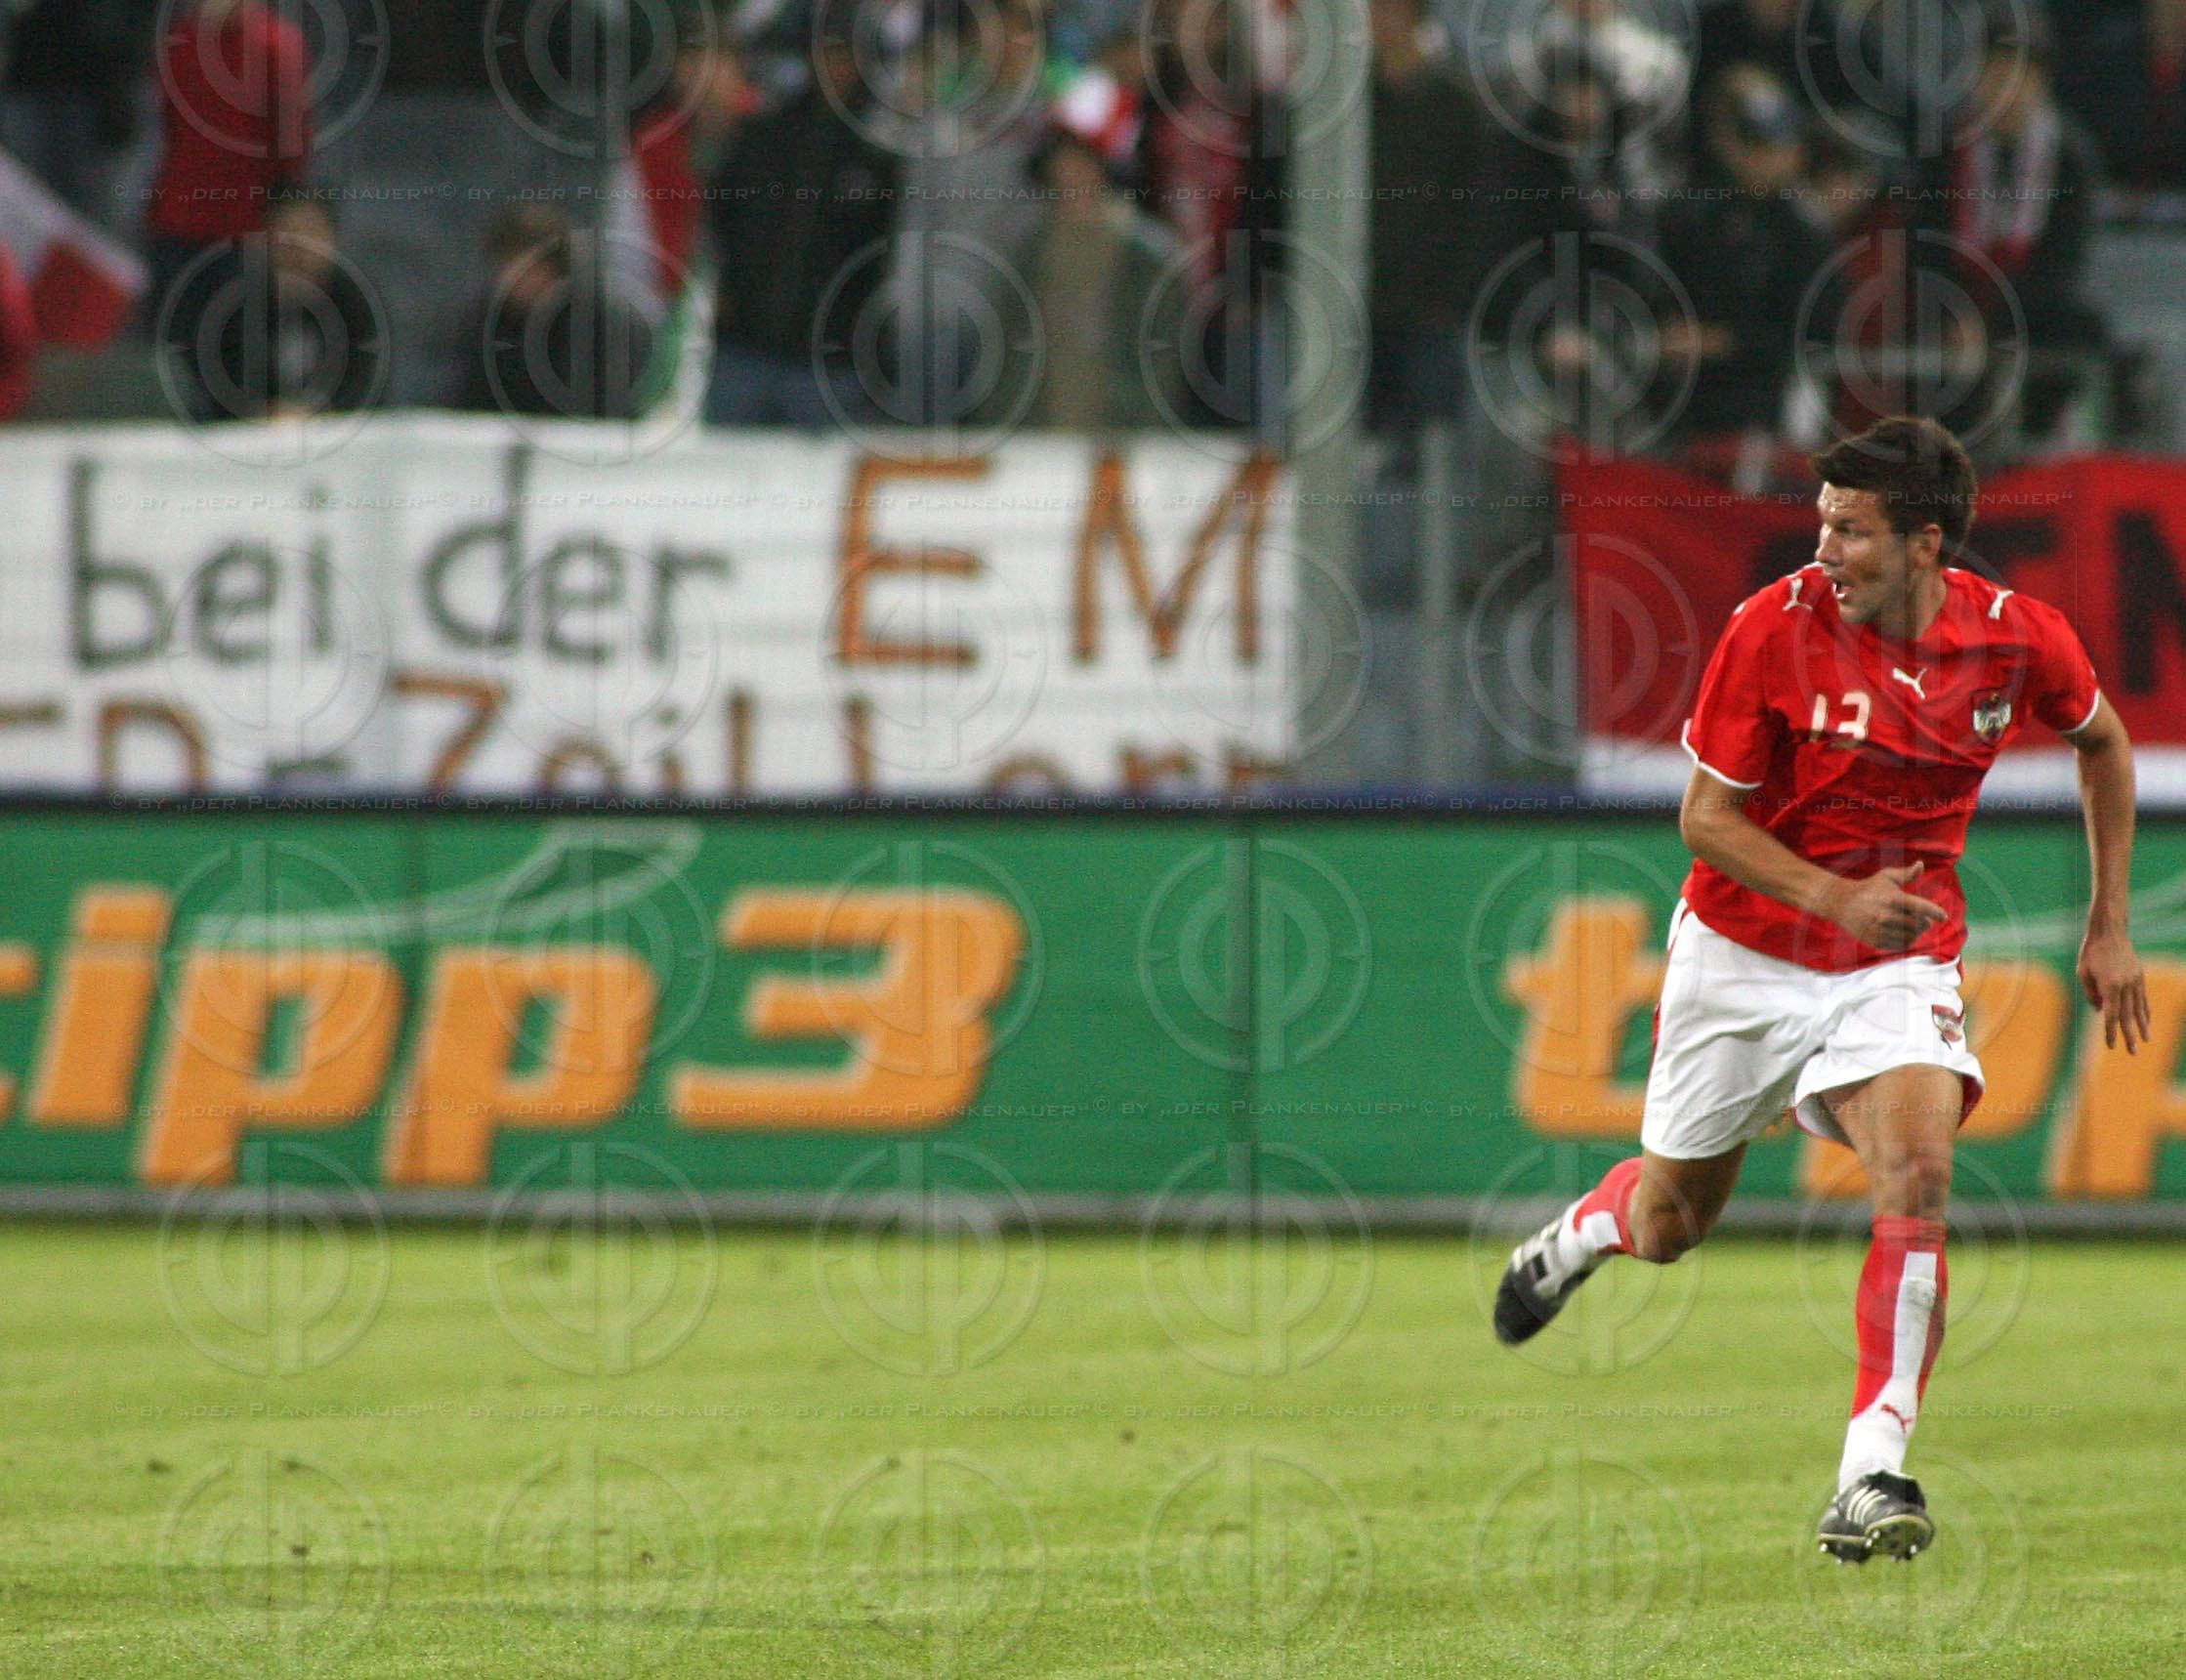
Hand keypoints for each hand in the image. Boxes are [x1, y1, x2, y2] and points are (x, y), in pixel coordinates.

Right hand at [1822, 862, 1948, 950]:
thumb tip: (1921, 865)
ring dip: (1916, 933)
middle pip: (1918, 924)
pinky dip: (1906, 942)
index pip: (1921, 908)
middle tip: (1925, 921)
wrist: (1840, 902)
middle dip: (1925, 923)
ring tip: (1915, 928)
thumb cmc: (1868, 888)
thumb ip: (1906, 873)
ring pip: (1910, 937)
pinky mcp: (1874, 940)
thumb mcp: (1886, 877)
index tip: (1943, 917)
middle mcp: (1887, 915)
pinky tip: (1905, 935)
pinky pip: (1898, 945)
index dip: (1935, 913)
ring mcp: (1880, 929)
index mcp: (1893, 898)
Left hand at [2078, 930, 2151, 1053]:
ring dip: (2142, 1025)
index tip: (2110, 1045)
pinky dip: (2145, 1010)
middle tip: (2133, 1052)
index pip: (2110, 1015)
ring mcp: (2135, 980)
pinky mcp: (2140, 976)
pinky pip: (2143, 998)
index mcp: (2109, 986)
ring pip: (2139, 1008)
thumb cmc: (2091, 952)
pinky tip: (2147, 1020)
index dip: (2110, 1031)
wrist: (2109, 932)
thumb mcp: (2083, 973)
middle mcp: (2125, 985)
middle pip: (2127, 1016)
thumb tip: (2101, 1011)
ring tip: (2146, 1040)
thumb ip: (2091, 994)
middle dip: (2129, 1035)